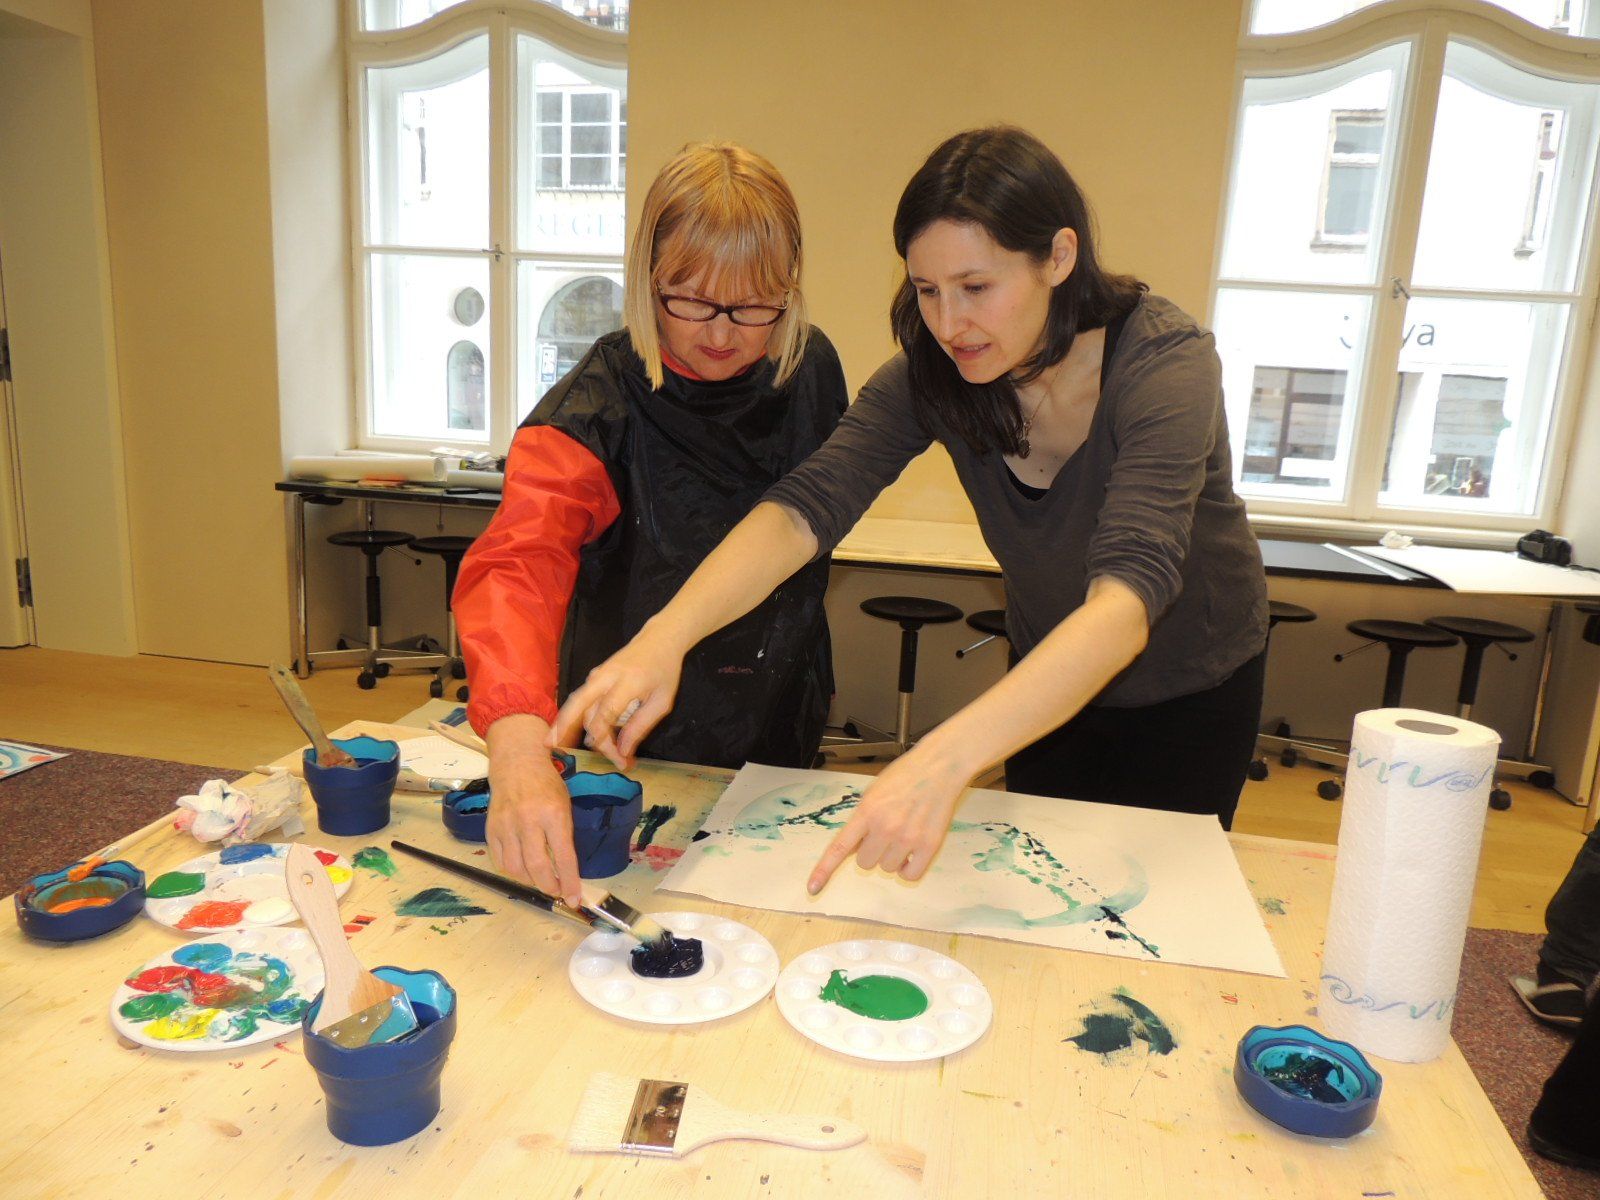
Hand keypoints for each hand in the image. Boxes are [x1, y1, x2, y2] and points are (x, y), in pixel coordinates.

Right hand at [486, 715, 582, 905]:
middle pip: (537, 867)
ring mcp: (506, 826)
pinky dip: (513, 871)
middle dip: (549, 886)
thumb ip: (564, 837)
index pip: (563, 856)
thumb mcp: (564, 806)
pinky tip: (522, 867)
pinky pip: (501, 861)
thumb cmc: (546, 784)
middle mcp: (528, 821)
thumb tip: (567, 871)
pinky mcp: (491, 830)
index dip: (569, 882)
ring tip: (540, 878)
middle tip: (556, 891)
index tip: (573, 898)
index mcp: (553, 814)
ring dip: (530, 881)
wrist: (516, 763)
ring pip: (516, 869)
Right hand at [548, 622, 686, 769]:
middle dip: (563, 726)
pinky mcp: (593, 676)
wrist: (658, 640)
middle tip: (549, 746)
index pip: (606, 715)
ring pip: (577, 703)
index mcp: (626, 682)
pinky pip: (581, 699)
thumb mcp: (661, 702)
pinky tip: (566, 730)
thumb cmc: (663, 672)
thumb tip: (623, 751)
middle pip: (578, 704)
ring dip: (568, 724)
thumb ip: (640, 726)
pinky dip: (574, 715)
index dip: (607, 742)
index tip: (620, 760)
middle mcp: (605, 677)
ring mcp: (597, 675)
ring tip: (555, 744)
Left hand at [807, 742, 972, 893]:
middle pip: (865, 864)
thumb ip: (862, 821)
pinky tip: (912, 852)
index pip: (839, 848)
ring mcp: (908, 838)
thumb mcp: (873, 793)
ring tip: (903, 833)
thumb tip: (853, 849)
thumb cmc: (905, 776)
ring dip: (892, 857)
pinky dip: (909, 868)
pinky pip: (910, 875)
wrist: (939, 767)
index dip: (824, 870)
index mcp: (867, 812)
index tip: (812, 888)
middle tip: (885, 833)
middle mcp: (885, 827)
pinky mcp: (930, 846)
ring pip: (887, 869)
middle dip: (872, 851)